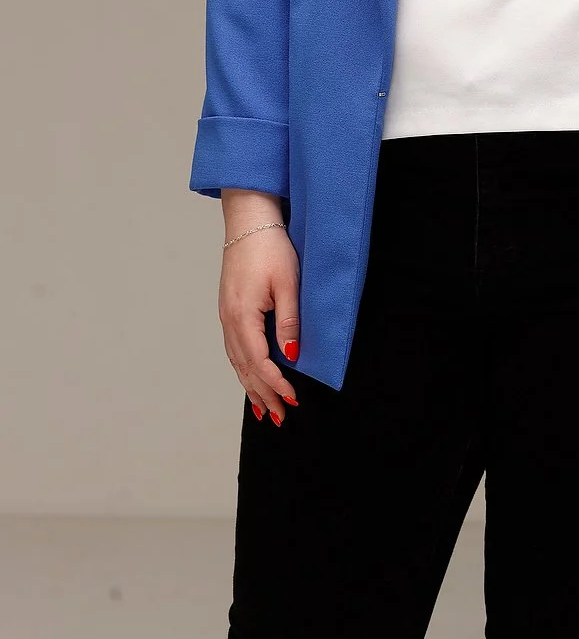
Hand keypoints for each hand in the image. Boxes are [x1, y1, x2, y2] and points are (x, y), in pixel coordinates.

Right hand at [218, 194, 300, 423]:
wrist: (249, 221)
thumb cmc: (271, 248)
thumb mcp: (288, 283)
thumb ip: (288, 321)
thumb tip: (291, 355)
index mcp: (243, 316)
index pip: (259, 361)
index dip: (276, 383)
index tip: (293, 399)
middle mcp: (229, 320)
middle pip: (245, 368)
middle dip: (263, 394)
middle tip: (281, 417)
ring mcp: (226, 316)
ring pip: (237, 361)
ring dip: (251, 387)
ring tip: (265, 410)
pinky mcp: (228, 310)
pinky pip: (234, 349)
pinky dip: (243, 369)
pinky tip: (250, 378)